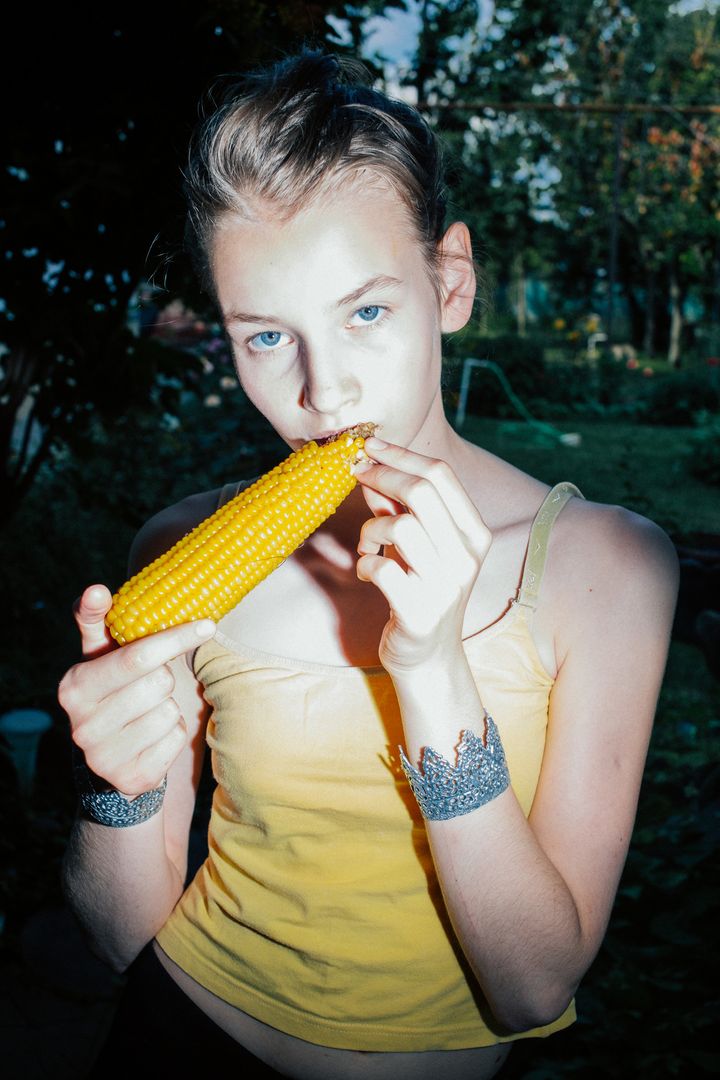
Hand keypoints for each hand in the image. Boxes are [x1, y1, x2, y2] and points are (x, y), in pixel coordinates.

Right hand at [58, 584, 214, 797]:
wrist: (112, 757)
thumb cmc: (116, 691)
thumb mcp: (102, 657)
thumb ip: (99, 621)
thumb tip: (96, 589)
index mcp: (75, 686)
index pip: (135, 656)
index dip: (174, 638)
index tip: (207, 625)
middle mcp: (82, 724)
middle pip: (158, 683)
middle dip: (166, 679)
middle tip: (155, 683)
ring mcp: (104, 756)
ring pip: (169, 713)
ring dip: (171, 709)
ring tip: (151, 712)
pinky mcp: (131, 778)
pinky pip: (175, 741)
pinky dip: (174, 735)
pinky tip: (155, 737)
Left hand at [354, 439, 490, 674]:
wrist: (429, 658)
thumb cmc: (421, 591)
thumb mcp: (419, 546)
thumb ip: (400, 506)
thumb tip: (370, 465)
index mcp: (475, 534)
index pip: (441, 474)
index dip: (400, 454)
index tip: (369, 447)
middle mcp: (466, 557)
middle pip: (421, 491)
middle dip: (381, 476)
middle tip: (356, 477)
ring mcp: (445, 585)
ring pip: (399, 525)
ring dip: (372, 528)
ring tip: (369, 545)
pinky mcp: (419, 611)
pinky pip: (380, 566)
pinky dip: (365, 563)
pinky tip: (369, 573)